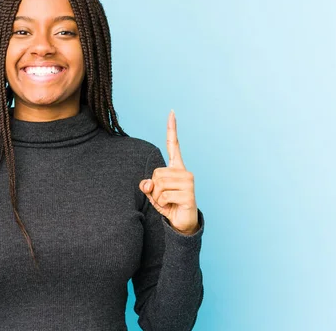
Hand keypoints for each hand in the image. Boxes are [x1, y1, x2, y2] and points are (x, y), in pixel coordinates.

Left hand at [139, 110, 198, 234]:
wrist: (182, 223)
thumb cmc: (168, 204)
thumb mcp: (154, 194)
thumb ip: (148, 185)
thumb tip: (146, 184)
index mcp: (176, 168)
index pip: (174, 145)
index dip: (172, 129)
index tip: (171, 112)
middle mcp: (184, 171)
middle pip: (156, 173)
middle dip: (154, 188)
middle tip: (164, 196)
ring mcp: (188, 182)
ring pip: (158, 185)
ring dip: (157, 197)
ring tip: (168, 201)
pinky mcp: (188, 194)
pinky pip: (163, 196)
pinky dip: (162, 204)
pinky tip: (172, 206)